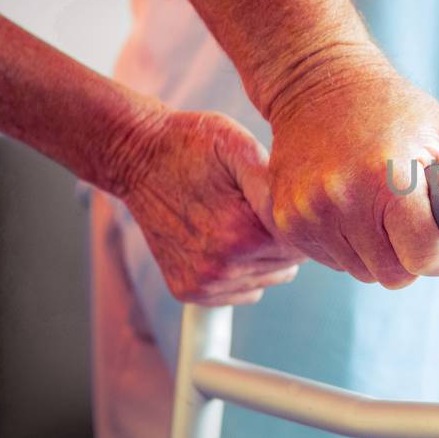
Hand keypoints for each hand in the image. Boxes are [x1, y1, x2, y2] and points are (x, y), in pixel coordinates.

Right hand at [115, 110, 304, 304]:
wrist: (136, 157)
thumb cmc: (192, 146)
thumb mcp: (238, 146)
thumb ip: (273, 184)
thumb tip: (300, 213)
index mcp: (242, 234)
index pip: (302, 245)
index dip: (298, 219)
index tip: (281, 199)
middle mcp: (222, 267)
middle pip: (288, 264)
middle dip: (281, 237)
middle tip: (255, 206)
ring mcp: (203, 283)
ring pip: (268, 279)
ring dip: (263, 255)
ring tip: (238, 220)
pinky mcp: (189, 290)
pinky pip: (243, 291)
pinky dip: (242, 270)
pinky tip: (223, 239)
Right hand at [264, 50, 438, 288]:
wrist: (319, 81)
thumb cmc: (396, 108)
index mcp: (388, 177)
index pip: (425, 260)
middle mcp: (340, 199)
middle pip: (395, 276)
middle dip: (412, 253)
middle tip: (412, 213)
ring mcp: (307, 213)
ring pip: (363, 273)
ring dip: (380, 249)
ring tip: (379, 202)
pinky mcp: (285, 221)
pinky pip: (333, 263)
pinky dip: (349, 244)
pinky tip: (352, 205)